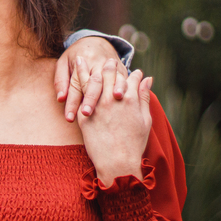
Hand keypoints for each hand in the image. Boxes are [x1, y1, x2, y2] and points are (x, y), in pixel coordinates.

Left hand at [56, 36, 127, 120]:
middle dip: (90, 98)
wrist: (96, 42)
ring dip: (112, 91)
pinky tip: (124, 99)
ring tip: (110, 105)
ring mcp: (111, 66)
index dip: (72, 102)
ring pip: (112, 80)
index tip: (69, 118)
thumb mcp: (63, 64)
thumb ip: (61, 81)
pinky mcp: (122, 69)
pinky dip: (124, 89)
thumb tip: (61, 99)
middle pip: (94, 82)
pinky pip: (124, 79)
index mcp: (81, 61)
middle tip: (86, 113)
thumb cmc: (75, 57)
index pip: (76, 84)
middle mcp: (97, 63)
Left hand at [77, 62, 152, 184]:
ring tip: (83, 58)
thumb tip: (147, 80)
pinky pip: (79, 93)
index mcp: (130, 99)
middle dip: (110, 66)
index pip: (132, 79)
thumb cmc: (134, 144)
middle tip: (108, 60)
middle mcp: (113, 98)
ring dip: (88, 67)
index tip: (134, 73)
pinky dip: (77, 81)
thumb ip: (144, 97)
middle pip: (110, 75)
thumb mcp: (145, 119)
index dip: (133, 75)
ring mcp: (98, 105)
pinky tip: (73, 73)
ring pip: (92, 80)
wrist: (117, 163)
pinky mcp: (85, 115)